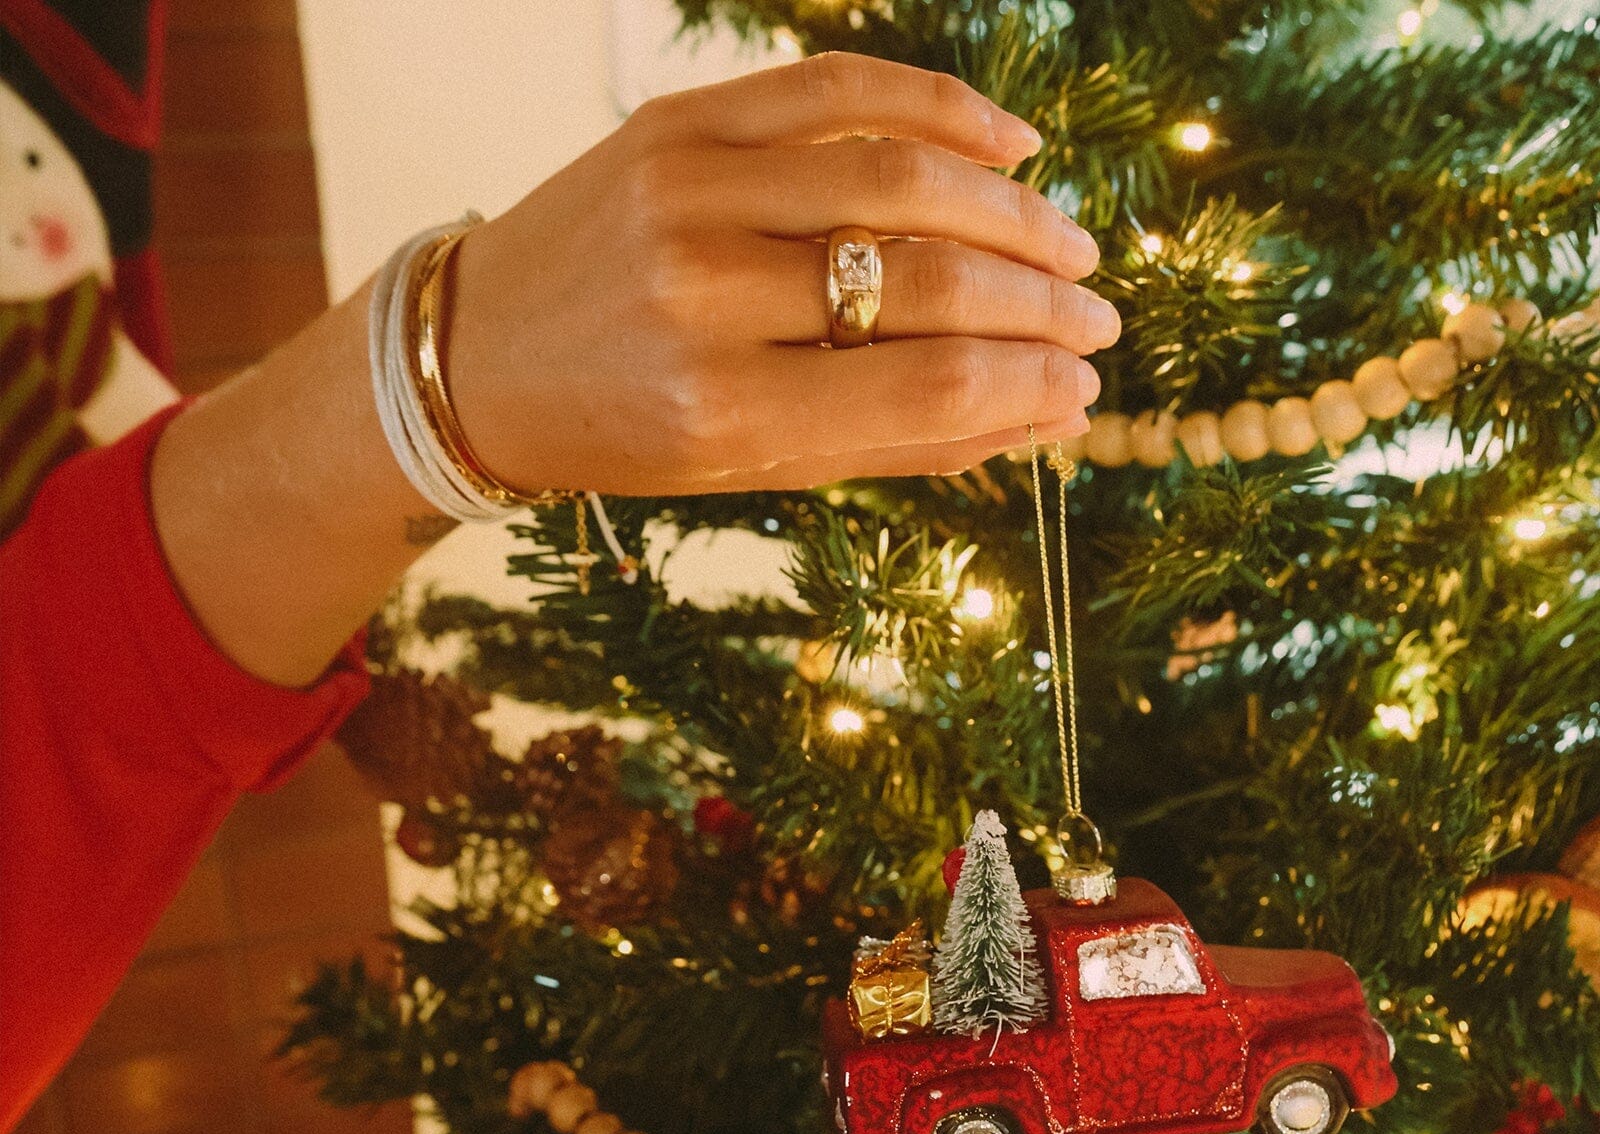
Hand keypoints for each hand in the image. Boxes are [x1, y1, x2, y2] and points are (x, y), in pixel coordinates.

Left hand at [450, 53, 1115, 493]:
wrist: (482, 355)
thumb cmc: (623, 434)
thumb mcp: (750, 470)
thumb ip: (893, 443)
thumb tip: (1040, 417)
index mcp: (720, 408)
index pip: (924, 386)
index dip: (1028, 386)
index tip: (1084, 389)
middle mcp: (703, 294)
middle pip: (928, 278)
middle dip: (1039, 306)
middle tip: (1097, 321)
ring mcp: (687, 191)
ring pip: (898, 174)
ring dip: (1011, 210)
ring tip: (1070, 249)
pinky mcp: (676, 122)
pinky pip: (836, 87)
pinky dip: (940, 106)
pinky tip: (1010, 141)